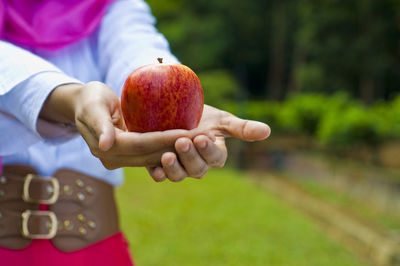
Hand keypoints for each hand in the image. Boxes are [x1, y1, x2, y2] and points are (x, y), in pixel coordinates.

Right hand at [39, 82, 205, 168]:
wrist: (85, 104)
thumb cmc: (90, 99)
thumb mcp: (93, 107)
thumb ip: (101, 126)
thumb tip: (106, 146)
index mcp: (107, 148)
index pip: (142, 144)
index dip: (165, 139)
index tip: (188, 133)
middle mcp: (115, 159)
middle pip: (151, 154)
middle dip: (177, 147)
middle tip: (201, 139)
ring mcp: (122, 159)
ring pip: (154, 156)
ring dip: (177, 150)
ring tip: (199, 141)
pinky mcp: (130, 155)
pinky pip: (152, 153)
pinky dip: (169, 147)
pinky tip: (187, 141)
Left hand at [146, 105, 269, 181]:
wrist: (174, 112)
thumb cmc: (202, 116)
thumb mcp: (221, 120)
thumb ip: (242, 128)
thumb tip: (267, 131)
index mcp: (213, 154)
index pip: (215, 157)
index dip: (209, 150)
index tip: (201, 138)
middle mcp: (197, 164)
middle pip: (197, 168)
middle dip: (190, 157)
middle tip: (182, 141)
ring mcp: (179, 166)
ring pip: (179, 176)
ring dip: (174, 168)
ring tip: (167, 155)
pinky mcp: (160, 166)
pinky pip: (161, 176)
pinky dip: (158, 174)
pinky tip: (155, 169)